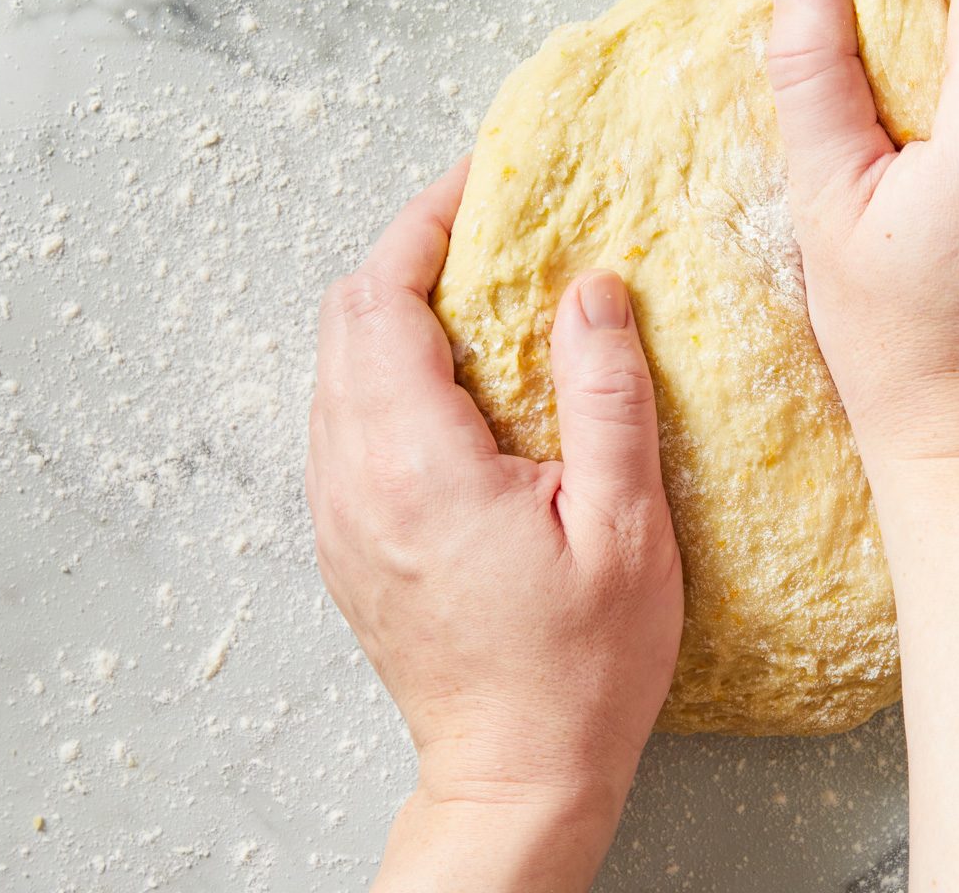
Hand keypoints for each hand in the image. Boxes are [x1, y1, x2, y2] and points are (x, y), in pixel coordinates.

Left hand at [305, 158, 682, 891]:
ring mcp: (338, 513)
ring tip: (481, 293)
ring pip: (336, 367)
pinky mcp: (346, 540)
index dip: (426, 222)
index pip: (382, 298)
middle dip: (408, 254)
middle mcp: (353, 478)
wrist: (515, 775)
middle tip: (490, 229)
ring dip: (395, 311)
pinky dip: (387, 369)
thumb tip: (591, 288)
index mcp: (415, 464)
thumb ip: (604, 393)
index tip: (481, 184)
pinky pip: (344, 419)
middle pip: (344, 318)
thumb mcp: (622, 524)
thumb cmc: (580, 666)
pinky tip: (457, 381)